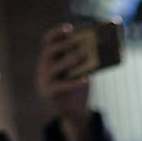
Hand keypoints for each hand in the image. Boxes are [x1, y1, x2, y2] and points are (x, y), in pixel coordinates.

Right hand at [36, 24, 91, 140]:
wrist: (74, 112)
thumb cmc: (78, 87)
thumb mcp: (80, 71)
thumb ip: (85, 60)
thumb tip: (98, 47)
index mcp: (50, 59)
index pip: (47, 42)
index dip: (56, 33)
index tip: (69, 28)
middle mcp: (43, 68)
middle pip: (49, 52)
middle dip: (63, 45)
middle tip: (78, 40)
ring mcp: (44, 81)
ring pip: (53, 68)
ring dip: (68, 61)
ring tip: (82, 57)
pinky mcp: (50, 94)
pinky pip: (62, 86)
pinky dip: (75, 81)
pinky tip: (87, 77)